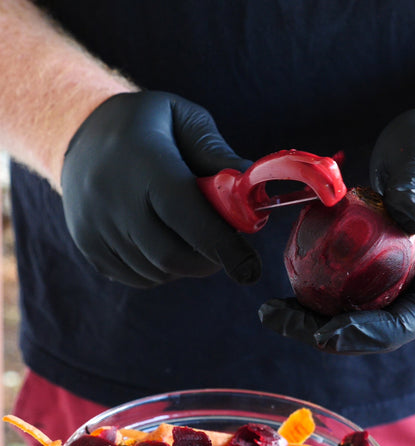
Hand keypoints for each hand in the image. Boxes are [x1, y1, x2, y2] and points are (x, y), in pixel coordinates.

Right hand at [61, 91, 260, 286]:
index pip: (188, 216)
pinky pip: (136, 277)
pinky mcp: (85, 242)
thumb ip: (217, 154)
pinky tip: (164, 242)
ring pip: (156, 271)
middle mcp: (112, 196)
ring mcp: (94, 223)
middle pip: (171, 255)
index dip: (223, 246)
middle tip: (224, 248)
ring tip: (191, 236)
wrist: (82, 132)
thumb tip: (251, 195)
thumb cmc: (146, 124)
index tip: (250, 266)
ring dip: (186, 265)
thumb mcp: (184, 118)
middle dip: (209, 261)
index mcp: (144, 161)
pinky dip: (162, 271)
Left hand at [259, 102, 414, 352]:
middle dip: (333, 335)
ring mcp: (403, 266)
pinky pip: (350, 284)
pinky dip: (319, 289)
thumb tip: (407, 218)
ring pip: (362, 309)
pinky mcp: (381, 256)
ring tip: (273, 312)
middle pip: (383, 323)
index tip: (330, 331)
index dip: (378, 331)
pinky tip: (288, 283)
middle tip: (279, 320)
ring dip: (316, 318)